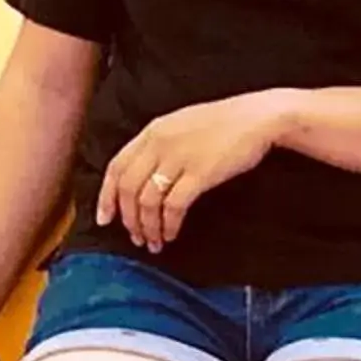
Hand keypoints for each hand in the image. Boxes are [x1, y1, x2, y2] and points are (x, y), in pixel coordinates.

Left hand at [97, 92, 284, 251]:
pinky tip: (171, 234)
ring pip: (148, 200)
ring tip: (154, 242)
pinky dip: (168, 225)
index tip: (104, 219)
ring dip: (147, 227)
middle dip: (128, 218)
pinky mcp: (200, 173)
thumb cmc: (222, 124)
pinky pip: (174, 206)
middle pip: (129, 188)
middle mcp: (159, 143)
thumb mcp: (180, 126)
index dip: (106, 196)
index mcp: (152, 132)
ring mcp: (179, 158)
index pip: (116, 167)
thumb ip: (158, 146)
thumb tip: (142, 178)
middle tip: (135, 238)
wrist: (256, 118)